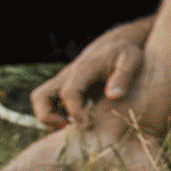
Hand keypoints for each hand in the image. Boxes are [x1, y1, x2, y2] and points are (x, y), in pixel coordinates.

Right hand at [31, 20, 151, 128]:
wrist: (115, 42)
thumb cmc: (124, 52)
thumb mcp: (130, 60)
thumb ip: (123, 76)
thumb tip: (113, 95)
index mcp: (82, 70)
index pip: (68, 92)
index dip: (74, 110)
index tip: (86, 123)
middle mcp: (66, 76)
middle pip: (40, 96)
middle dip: (48, 116)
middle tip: (68, 128)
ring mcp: (63, 81)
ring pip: (40, 100)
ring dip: (49, 117)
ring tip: (71, 128)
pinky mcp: (65, 87)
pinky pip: (49, 102)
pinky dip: (56, 115)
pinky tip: (77, 122)